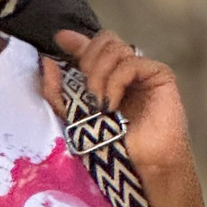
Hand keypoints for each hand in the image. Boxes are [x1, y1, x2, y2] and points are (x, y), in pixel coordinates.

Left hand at [40, 29, 195, 176]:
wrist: (143, 167)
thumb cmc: (113, 147)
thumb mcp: (75, 119)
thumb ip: (59, 93)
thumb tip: (47, 63)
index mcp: (107, 77)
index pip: (92, 48)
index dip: (76, 41)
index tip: (59, 39)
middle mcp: (125, 70)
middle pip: (104, 41)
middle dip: (88, 61)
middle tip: (86, 90)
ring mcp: (143, 71)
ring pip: (115, 49)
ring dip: (99, 75)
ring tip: (98, 104)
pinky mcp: (159, 74)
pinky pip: (131, 63)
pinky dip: (115, 81)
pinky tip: (112, 104)